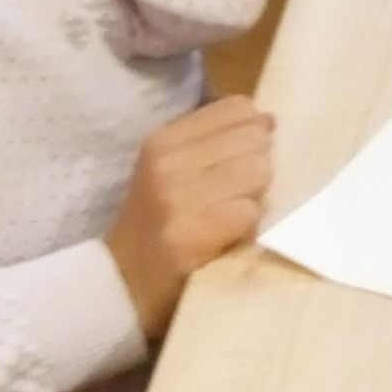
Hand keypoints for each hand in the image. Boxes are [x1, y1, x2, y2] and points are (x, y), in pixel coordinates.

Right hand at [103, 94, 276, 335]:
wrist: (121, 282)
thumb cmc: (158, 222)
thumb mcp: (174, 168)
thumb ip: (218, 140)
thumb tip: (270, 118)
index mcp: (164, 139)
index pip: (238, 109)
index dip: (255, 131)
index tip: (244, 157)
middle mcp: (167, 163)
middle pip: (255, 140)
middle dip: (259, 166)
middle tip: (237, 195)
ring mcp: (176, 199)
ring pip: (258, 173)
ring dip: (256, 198)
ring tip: (232, 216)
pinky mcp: (189, 236)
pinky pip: (248, 212)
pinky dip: (249, 226)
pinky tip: (230, 236)